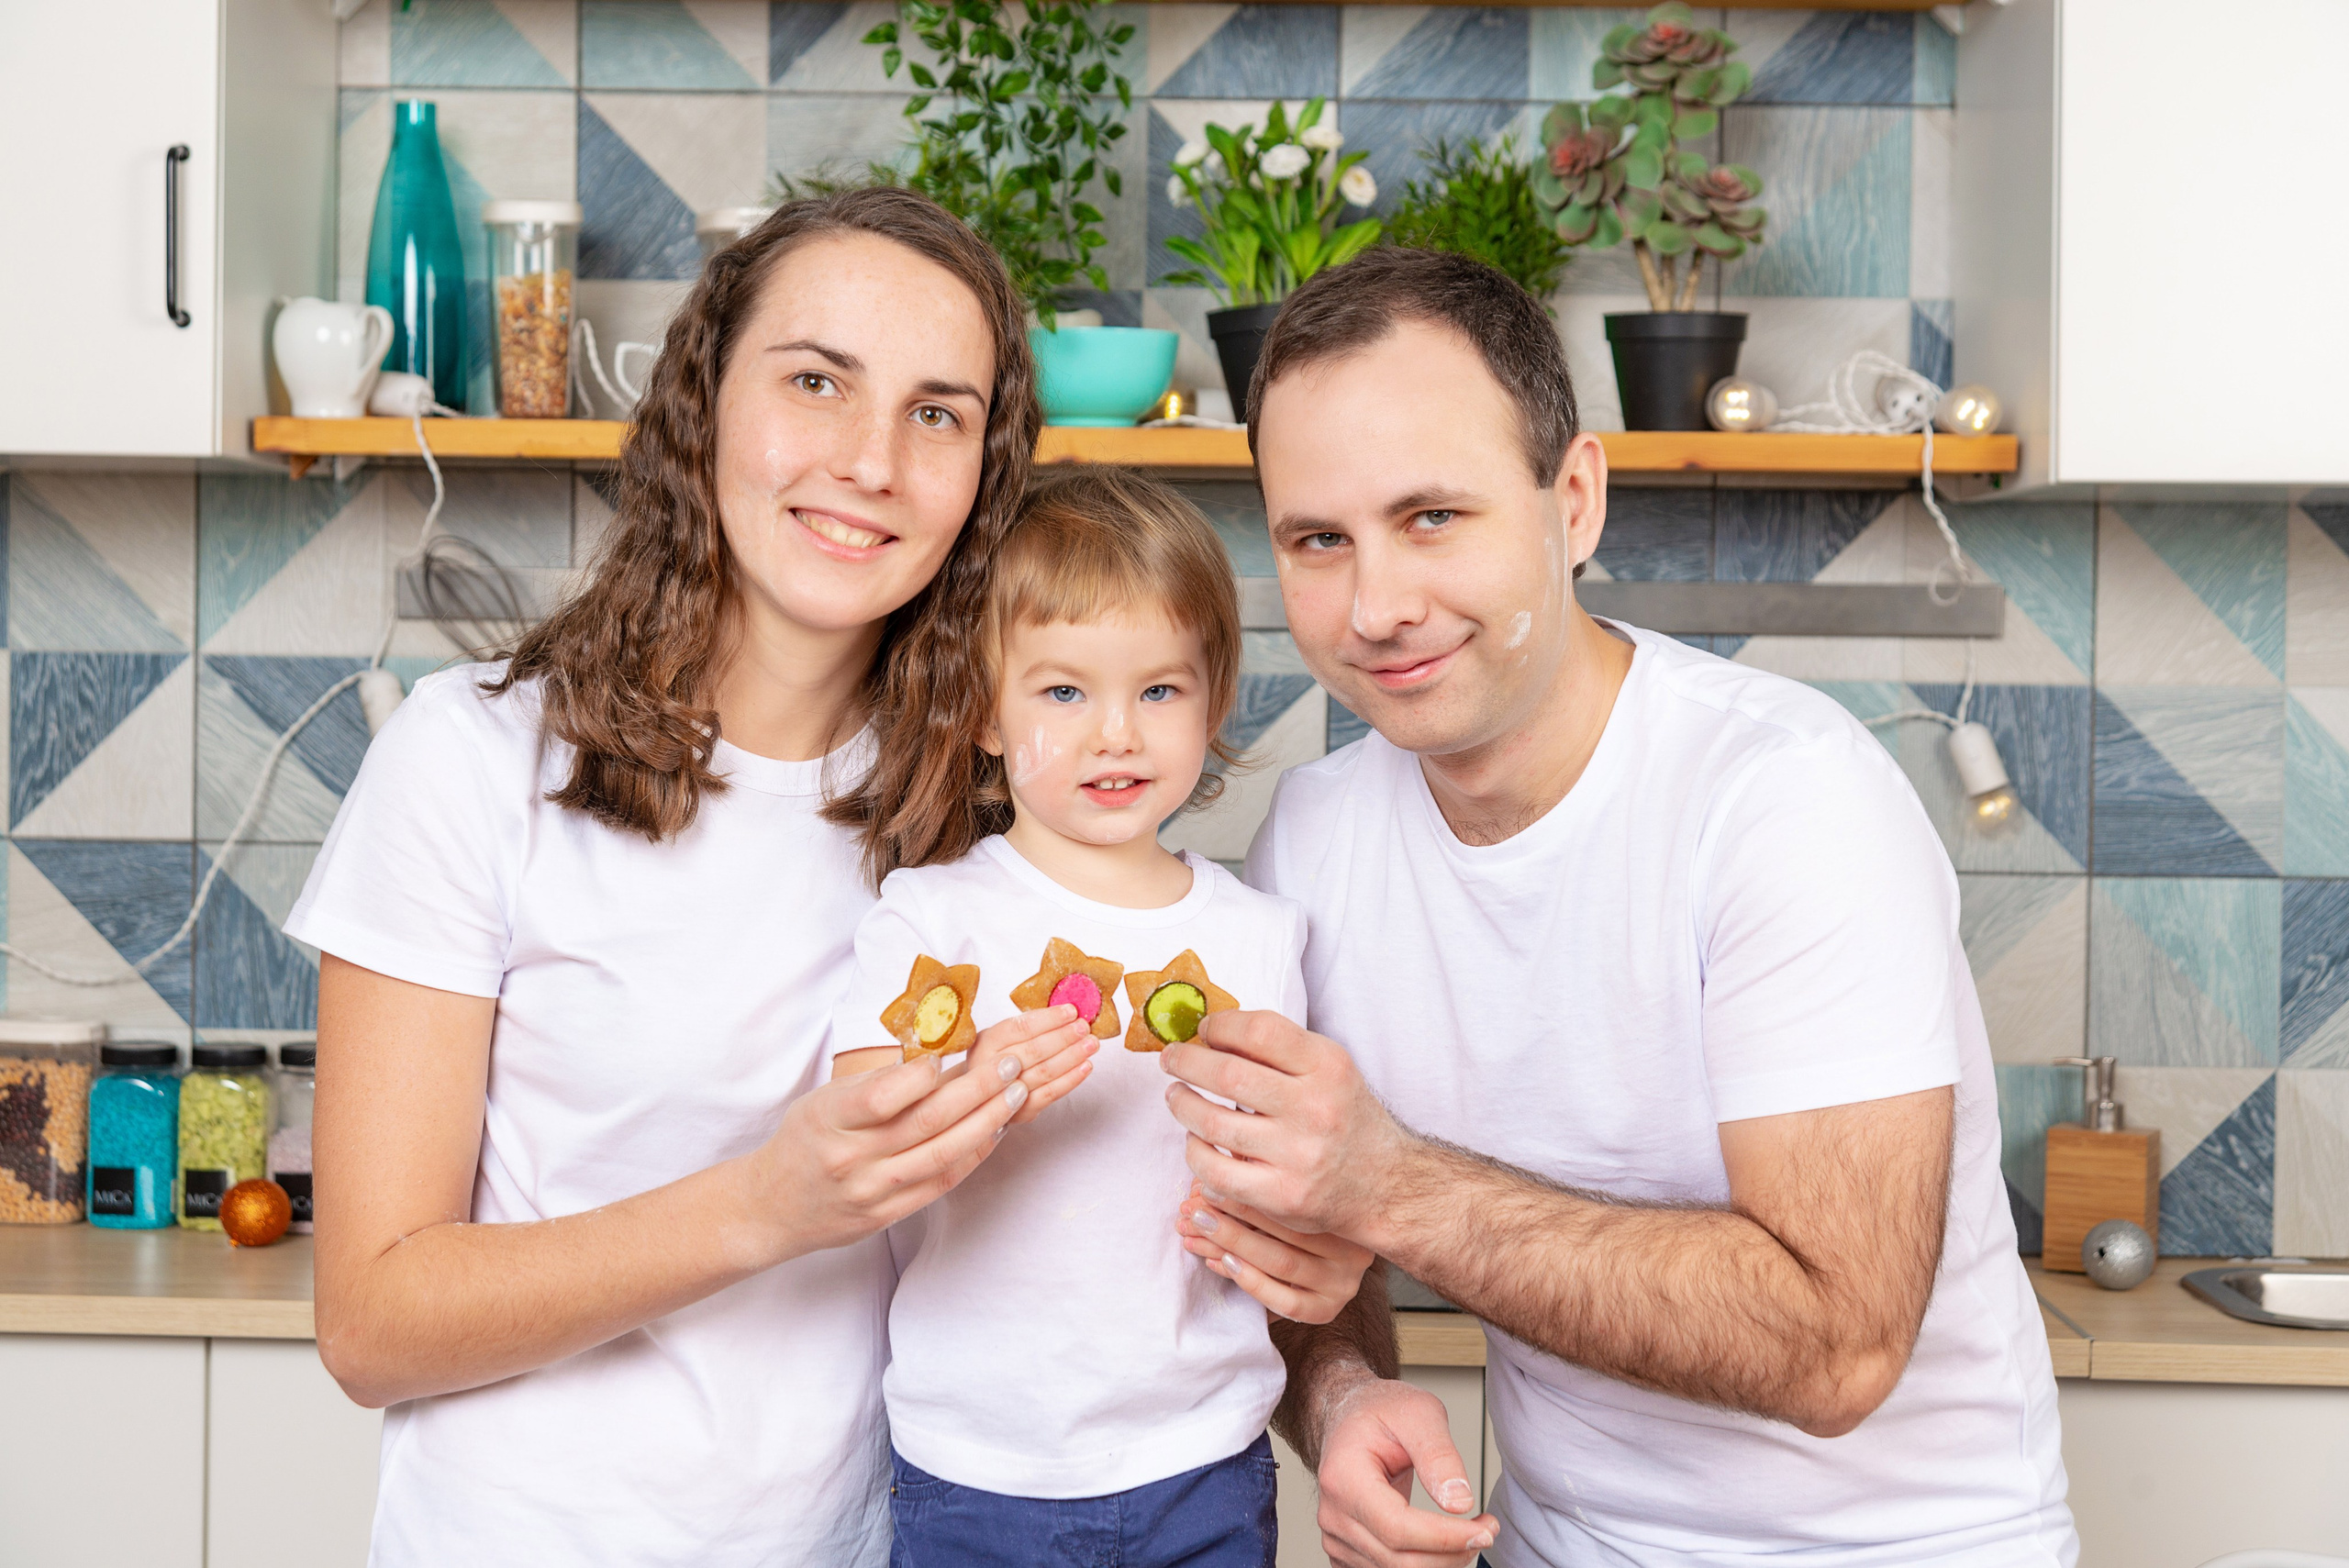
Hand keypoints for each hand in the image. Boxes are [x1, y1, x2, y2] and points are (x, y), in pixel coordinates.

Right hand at [743, 1006, 1093, 1260]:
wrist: (773, 1208)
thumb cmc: (806, 1140)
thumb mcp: (824, 1101)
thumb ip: (875, 1083)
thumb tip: (936, 1055)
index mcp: (830, 1120)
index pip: (883, 1095)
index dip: (923, 1074)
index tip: (950, 1055)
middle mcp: (851, 1158)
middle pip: (925, 1122)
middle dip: (977, 1090)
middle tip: (1011, 1065)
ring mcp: (871, 1191)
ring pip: (942, 1155)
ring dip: (987, 1122)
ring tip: (1017, 1093)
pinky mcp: (886, 1216)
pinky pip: (940, 1183)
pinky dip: (972, 1156)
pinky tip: (995, 1132)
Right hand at [969, 1008, 1100, 1125]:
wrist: (982, 1097)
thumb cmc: (999, 1059)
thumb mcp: (1004, 1039)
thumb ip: (1030, 1027)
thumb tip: (1069, 1013)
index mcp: (987, 1043)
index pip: (1020, 1027)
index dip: (1048, 1019)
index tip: (1071, 1011)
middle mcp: (991, 1068)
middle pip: (1034, 1050)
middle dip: (1064, 1037)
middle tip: (1084, 1027)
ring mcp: (1005, 1093)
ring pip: (1044, 1072)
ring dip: (1072, 1057)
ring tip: (1091, 1044)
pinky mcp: (1021, 1112)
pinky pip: (1050, 1094)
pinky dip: (1071, 1079)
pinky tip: (1086, 1067)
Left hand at [1160, 1009, 1411, 1242]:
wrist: (1384, 1184)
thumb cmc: (1344, 1117)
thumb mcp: (1329, 1069)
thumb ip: (1280, 1048)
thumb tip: (1211, 1031)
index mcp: (1329, 1067)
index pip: (1260, 1031)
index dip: (1221, 1026)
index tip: (1204, 1031)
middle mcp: (1316, 1108)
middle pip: (1227, 1074)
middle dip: (1186, 1062)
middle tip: (1170, 1059)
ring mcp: (1298, 1156)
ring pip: (1211, 1123)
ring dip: (1181, 1104)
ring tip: (1175, 1097)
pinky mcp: (1281, 1196)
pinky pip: (1215, 1171)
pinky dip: (1194, 1152)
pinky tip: (1194, 1140)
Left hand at [1175, 1183, 1371, 1324]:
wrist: (1341, 1261)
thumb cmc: (1305, 1214)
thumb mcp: (1291, 1191)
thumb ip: (1264, 1176)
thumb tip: (1219, 1159)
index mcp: (1347, 1210)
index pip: (1290, 1201)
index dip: (1243, 1192)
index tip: (1204, 1183)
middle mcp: (1353, 1247)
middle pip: (1284, 1231)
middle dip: (1231, 1219)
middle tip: (1191, 1208)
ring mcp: (1343, 1282)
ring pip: (1282, 1263)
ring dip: (1231, 1245)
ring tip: (1195, 1232)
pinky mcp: (1327, 1311)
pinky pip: (1286, 1301)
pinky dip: (1250, 1281)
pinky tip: (1220, 1262)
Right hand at [1315, 1373, 1496, 1567]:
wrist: (1350, 1418)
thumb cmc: (1379, 1412)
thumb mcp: (1419, 1413)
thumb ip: (1440, 1456)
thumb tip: (1460, 1503)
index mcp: (1343, 1477)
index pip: (1396, 1527)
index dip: (1445, 1538)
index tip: (1484, 1531)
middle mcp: (1333, 1514)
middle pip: (1398, 1559)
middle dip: (1452, 1553)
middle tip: (1487, 1531)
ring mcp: (1335, 1537)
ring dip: (1441, 1562)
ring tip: (1468, 1532)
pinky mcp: (1346, 1551)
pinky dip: (1422, 1564)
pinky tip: (1442, 1545)